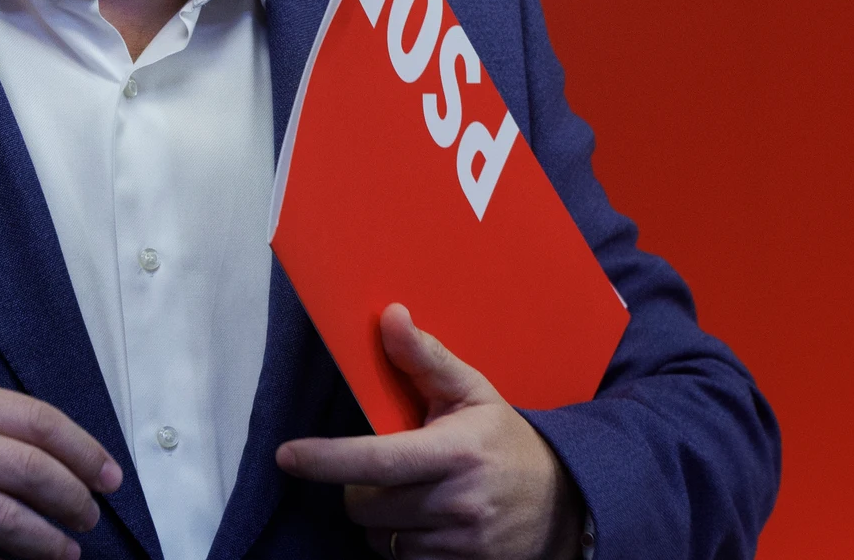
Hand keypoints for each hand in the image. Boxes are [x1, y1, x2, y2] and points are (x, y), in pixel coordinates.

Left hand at [276, 305, 584, 559]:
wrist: (565, 503)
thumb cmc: (504, 440)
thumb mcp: (472, 392)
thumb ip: (425, 359)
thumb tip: (389, 316)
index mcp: (456, 452)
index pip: (378, 461)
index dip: (326, 459)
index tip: (287, 456)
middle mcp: (458, 502)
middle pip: (366, 505)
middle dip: (359, 487)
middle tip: (386, 470)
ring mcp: (462, 545)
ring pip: (380, 538)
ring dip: (382, 520)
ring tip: (411, 495)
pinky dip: (402, 545)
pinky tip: (427, 523)